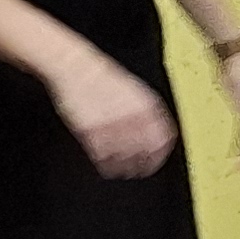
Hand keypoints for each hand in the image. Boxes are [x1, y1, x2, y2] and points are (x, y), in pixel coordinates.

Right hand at [52, 56, 177, 178]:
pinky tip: (106, 164)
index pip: (164, 138)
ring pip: (126, 158)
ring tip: (124, 170)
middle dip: (144, 164)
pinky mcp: (91, 132)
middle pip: (146, 152)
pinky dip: (106, 165)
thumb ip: (147, 112)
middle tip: (140, 169)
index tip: (157, 159)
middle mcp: (131, 117)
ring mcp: (111, 125)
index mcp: (146, 106)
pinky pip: (103, 158)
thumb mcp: (135, 91)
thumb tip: (157, 133)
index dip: (161, 152)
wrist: (76, 68)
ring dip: (125, 167)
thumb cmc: (102, 78)